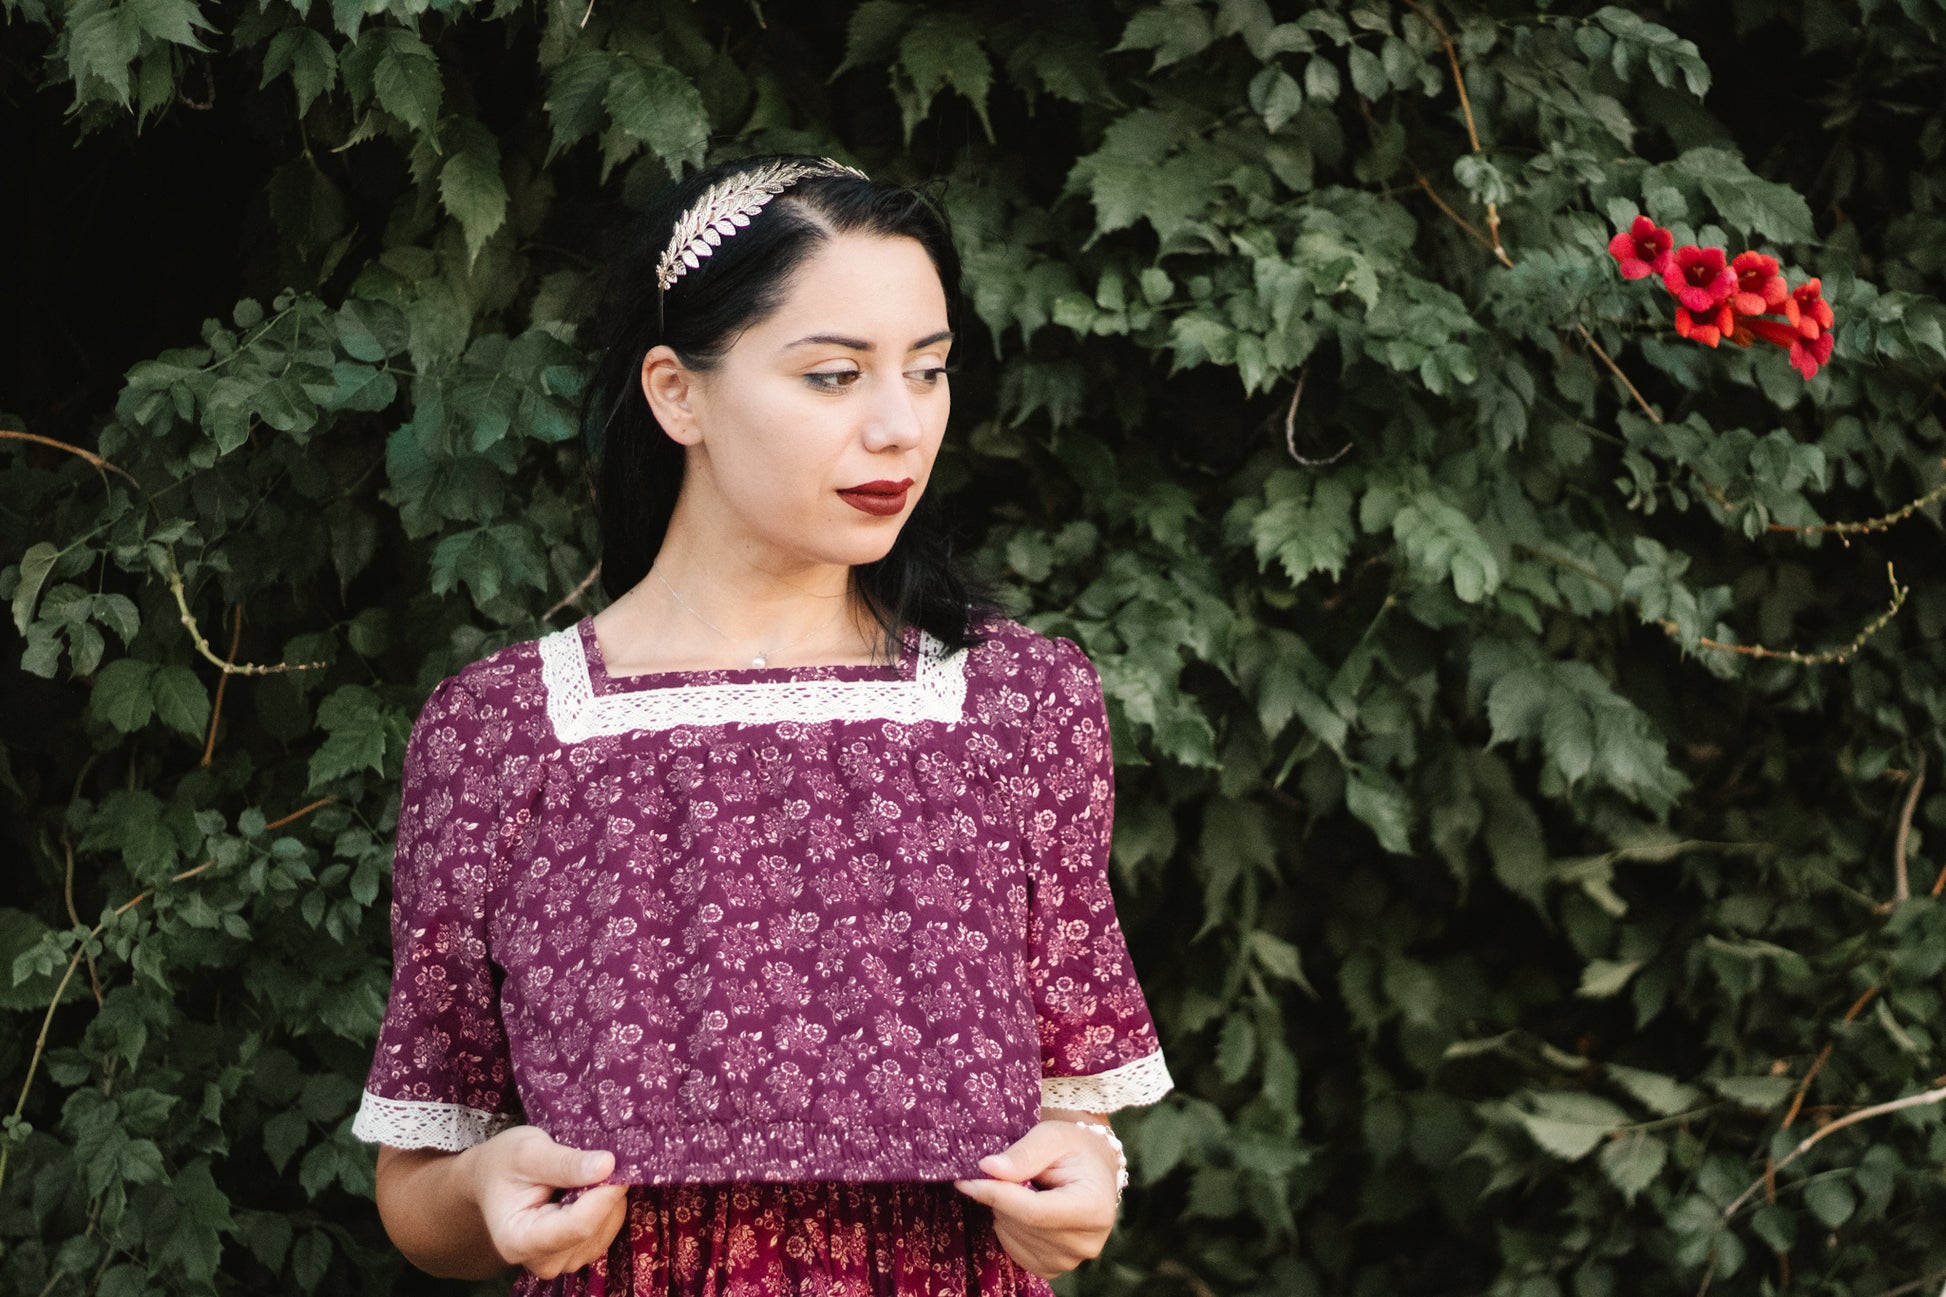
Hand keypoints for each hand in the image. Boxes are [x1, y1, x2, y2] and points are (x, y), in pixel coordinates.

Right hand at [465, 1126, 628, 1279]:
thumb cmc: (503, 1163)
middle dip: (605, 1194)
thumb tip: (608, 1165)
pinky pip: (606, 1231)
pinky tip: (589, 1188)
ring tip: (584, 1173)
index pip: (577, 1227)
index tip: (615, 1164)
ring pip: (604, 1231)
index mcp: (518, 1240)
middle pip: (592, 1231)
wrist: (492, 1179)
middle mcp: (539, 1260)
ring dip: (608, 1199)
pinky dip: (607, 1206)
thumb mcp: (528, 1152)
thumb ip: (566, 1162)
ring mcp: (559, 1261)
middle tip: (597, 1160)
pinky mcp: (574, 1254)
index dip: (603, 1195)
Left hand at [953, 1120, 1119, 1278]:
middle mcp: (1086, 1242)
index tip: (966, 1180)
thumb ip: (1023, 1153)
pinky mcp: (1054, 1268)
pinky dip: (1007, 1228)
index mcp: (1094, 1208)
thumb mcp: (1052, 1136)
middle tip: (1008, 1172)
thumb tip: (988, 1168)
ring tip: (1024, 1188)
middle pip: (1020, 1225)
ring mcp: (1070, 1260)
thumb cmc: (1073, 1148)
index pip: (1034, 1212)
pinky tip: (1022, 1209)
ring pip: (1012, 1238)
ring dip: (1003, 1211)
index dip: (996, 1196)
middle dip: (999, 1198)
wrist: (1091, 1168)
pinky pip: (1014, 1251)